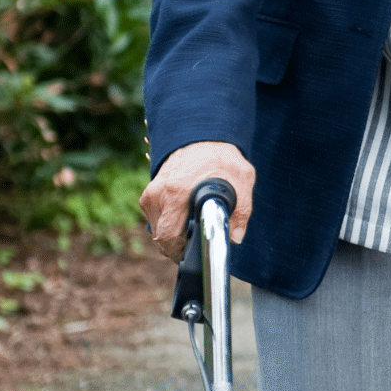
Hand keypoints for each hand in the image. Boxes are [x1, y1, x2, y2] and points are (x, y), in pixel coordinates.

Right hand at [139, 141, 255, 260]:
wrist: (202, 135)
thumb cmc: (222, 158)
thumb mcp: (242, 179)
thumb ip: (241, 211)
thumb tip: (235, 238)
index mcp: (178, 192)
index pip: (169, 237)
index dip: (182, 252)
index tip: (194, 254)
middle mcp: (160, 193)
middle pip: (161, 238)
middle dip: (177, 248)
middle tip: (195, 246)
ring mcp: (151, 193)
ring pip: (158, 230)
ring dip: (173, 235)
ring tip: (192, 226)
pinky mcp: (148, 194)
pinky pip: (156, 219)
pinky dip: (168, 223)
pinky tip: (184, 216)